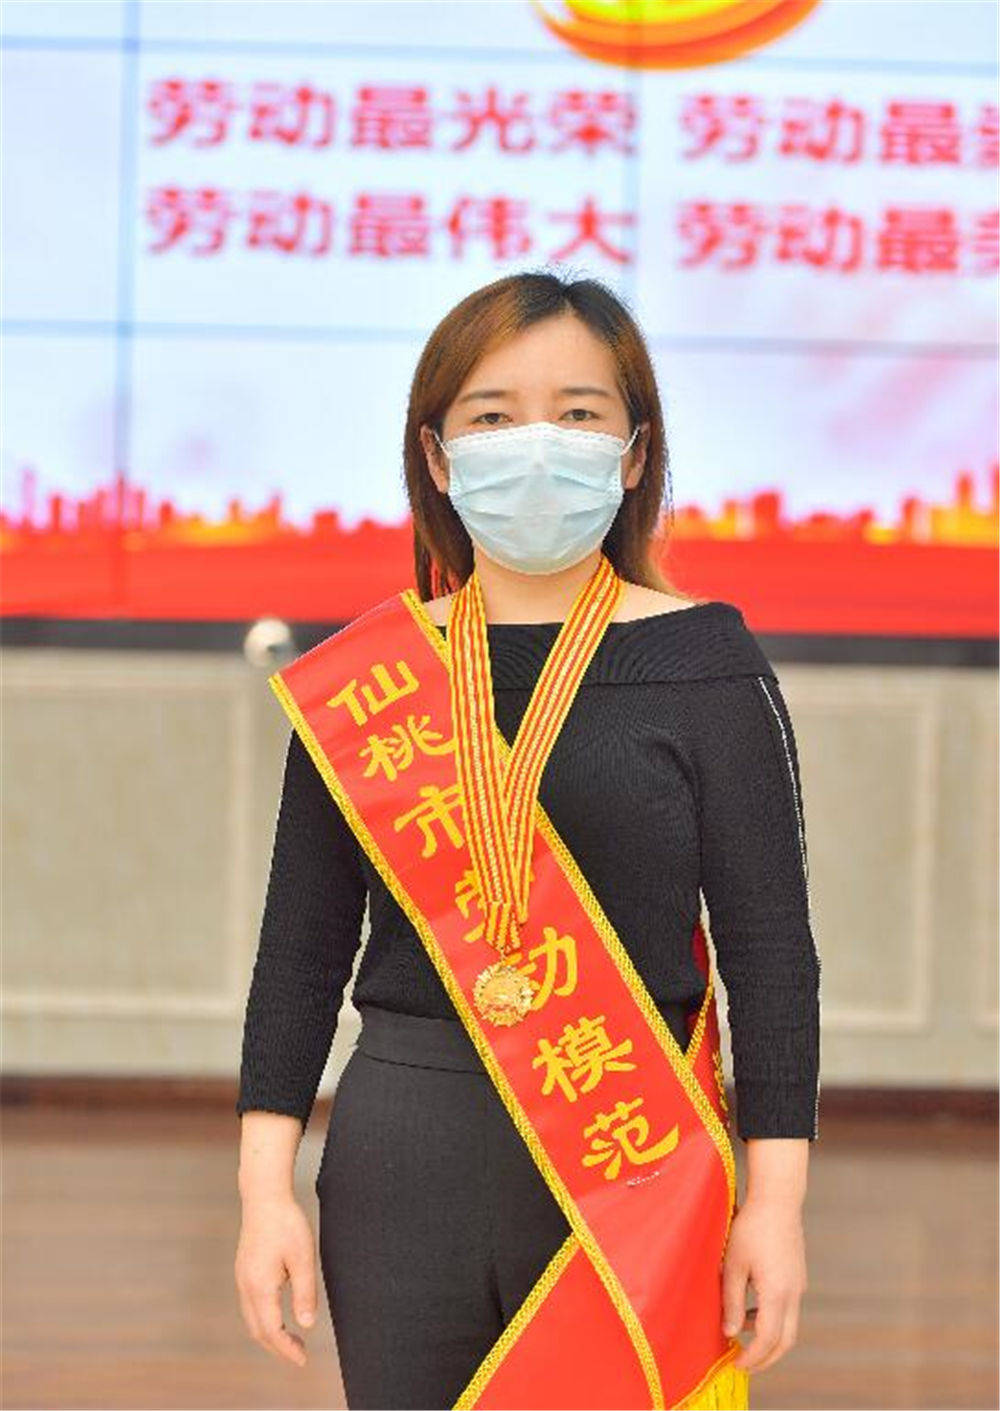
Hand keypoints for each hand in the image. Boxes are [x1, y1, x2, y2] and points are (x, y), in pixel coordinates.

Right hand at [235, 1193, 317, 1366]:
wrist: (264, 1196)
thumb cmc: (286, 1223)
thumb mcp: (303, 1257)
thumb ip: (305, 1293)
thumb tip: (307, 1324)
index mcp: (260, 1286)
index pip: (272, 1331)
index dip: (287, 1350)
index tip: (303, 1360)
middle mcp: (246, 1286)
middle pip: (258, 1330)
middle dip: (278, 1347)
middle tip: (300, 1354)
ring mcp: (242, 1278)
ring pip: (252, 1319)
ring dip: (270, 1334)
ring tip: (292, 1338)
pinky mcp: (244, 1270)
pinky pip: (250, 1306)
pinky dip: (263, 1319)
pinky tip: (279, 1315)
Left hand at [721, 1198, 807, 1373]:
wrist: (777, 1199)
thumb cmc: (750, 1227)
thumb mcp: (733, 1264)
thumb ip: (732, 1301)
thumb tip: (730, 1333)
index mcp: (778, 1293)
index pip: (768, 1339)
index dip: (753, 1357)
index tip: (736, 1365)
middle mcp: (794, 1293)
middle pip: (785, 1341)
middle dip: (766, 1358)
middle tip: (743, 1364)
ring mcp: (799, 1284)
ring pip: (789, 1325)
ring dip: (768, 1338)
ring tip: (741, 1336)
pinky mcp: (797, 1275)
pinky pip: (788, 1308)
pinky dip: (772, 1319)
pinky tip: (751, 1310)